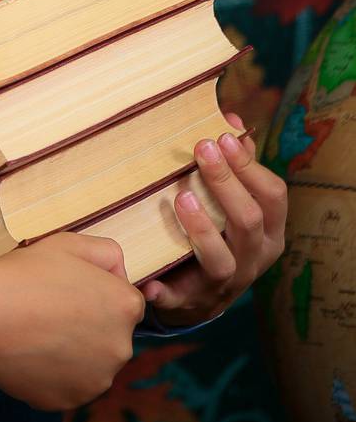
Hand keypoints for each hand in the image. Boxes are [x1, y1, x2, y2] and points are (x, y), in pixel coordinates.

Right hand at [0, 231, 145, 410]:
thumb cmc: (27, 275)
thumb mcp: (70, 243)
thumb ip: (107, 252)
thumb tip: (119, 274)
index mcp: (125, 307)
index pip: (125, 302)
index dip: (99, 293)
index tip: (72, 291)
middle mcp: (121, 348)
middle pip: (111, 335)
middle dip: (91, 325)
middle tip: (54, 311)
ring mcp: (97, 380)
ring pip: (92, 363)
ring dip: (76, 351)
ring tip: (41, 333)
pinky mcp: (71, 401)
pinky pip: (70, 384)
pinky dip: (56, 373)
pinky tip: (34, 353)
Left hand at [140, 111, 286, 327]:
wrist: (197, 295)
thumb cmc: (217, 231)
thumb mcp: (230, 200)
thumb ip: (234, 162)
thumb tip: (231, 118)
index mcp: (268, 231)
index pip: (273, 197)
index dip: (250, 166)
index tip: (224, 137)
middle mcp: (253, 258)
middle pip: (249, 222)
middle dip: (225, 183)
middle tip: (201, 149)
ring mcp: (225, 283)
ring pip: (221, 260)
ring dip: (201, 228)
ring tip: (181, 197)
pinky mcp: (191, 303)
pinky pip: (178, 299)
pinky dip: (163, 291)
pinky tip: (148, 280)